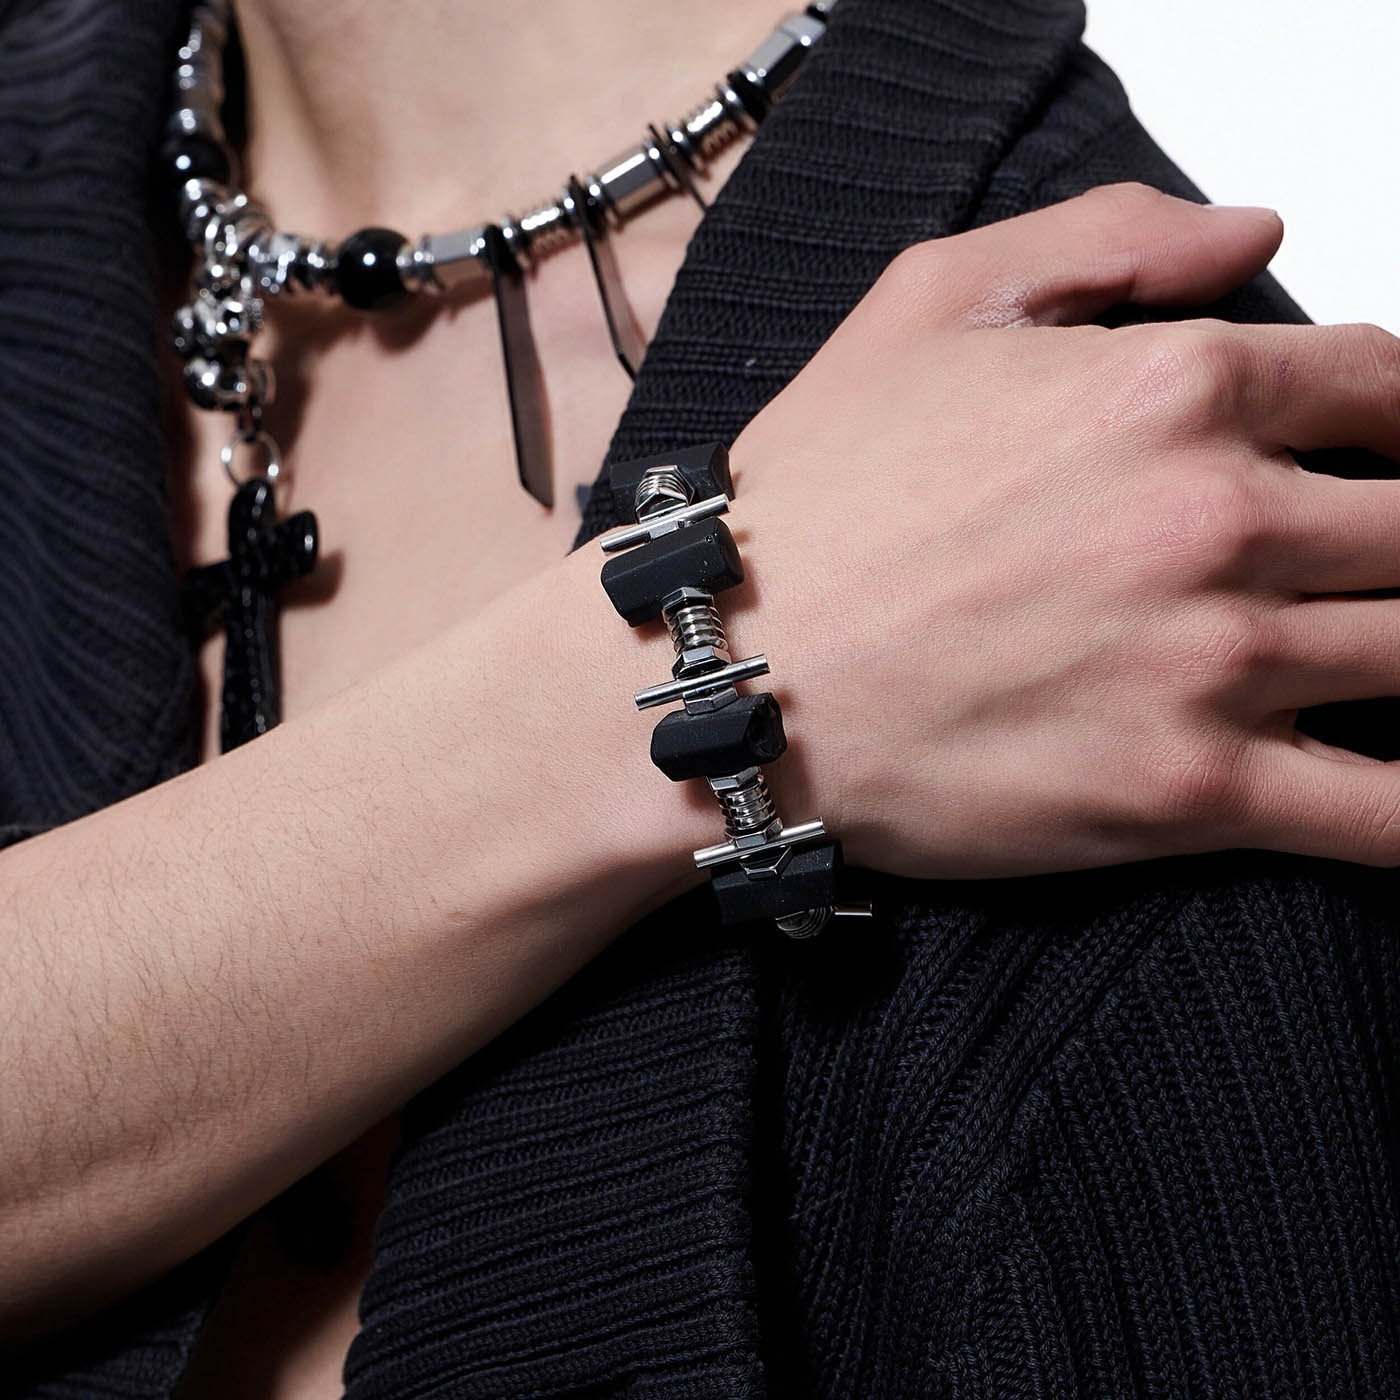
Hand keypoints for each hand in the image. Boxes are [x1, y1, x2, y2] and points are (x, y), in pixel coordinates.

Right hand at [727, 182, 1399, 876]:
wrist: (729, 675)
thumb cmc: (813, 502)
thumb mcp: (927, 303)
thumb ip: (1106, 239)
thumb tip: (1255, 234)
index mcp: (1171, 386)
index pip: (1385, 388)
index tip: (1382, 460)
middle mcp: (1216, 518)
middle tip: (1365, 573)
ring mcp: (1213, 663)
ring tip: (1369, 661)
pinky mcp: (1188, 793)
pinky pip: (1386, 816)